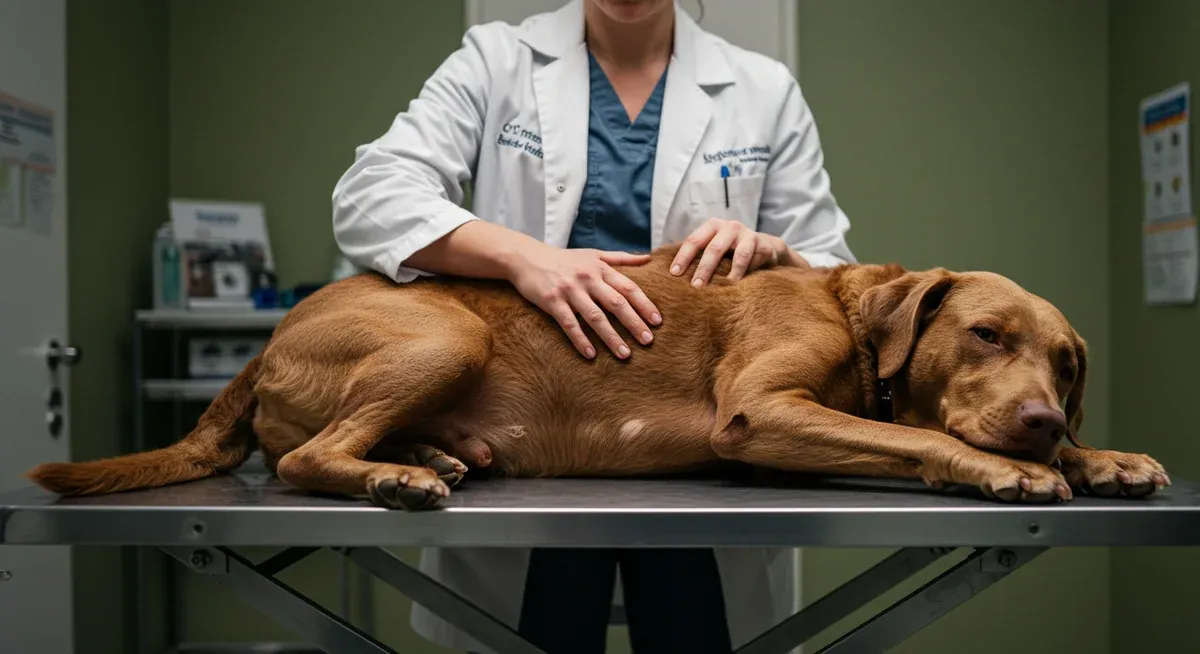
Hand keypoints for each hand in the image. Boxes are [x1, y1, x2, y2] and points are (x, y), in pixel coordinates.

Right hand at [506, 244, 660, 359]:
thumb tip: (648, 259)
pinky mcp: (552, 301)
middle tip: (648, 341)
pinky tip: (590, 355)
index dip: (644, 304)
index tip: (657, 322)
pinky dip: (580, 340)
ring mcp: (569, 290)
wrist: (527, 257)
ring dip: (611, 337)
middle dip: (633, 323)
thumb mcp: (593, 254)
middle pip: (616, 303)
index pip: (628, 287)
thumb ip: (621, 258)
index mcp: (600, 268)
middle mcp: (587, 278)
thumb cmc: (564, 259)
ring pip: (595, 317)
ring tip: (625, 354)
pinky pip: (569, 324)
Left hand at [670, 218, 808, 285]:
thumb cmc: (732, 252)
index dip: (683, 257)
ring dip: (723, 271)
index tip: (674, 274)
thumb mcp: (715, 249)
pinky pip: (748, 257)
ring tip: (716, 288)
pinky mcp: (760, 242)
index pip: (693, 241)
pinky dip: (740, 271)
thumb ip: (698, 256)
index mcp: (711, 226)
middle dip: (702, 268)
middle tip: (695, 286)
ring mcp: (745, 233)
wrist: (765, 248)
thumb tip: (669, 275)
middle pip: (711, 248)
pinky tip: (734, 284)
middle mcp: (728, 226)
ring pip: (731, 252)